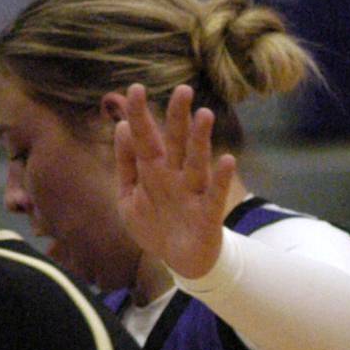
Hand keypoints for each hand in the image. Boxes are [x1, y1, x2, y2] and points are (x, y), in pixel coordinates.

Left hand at [114, 83, 236, 280]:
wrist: (179, 261)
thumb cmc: (154, 224)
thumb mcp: (128, 196)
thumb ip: (125, 163)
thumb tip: (121, 127)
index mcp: (153, 171)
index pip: (145, 139)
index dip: (139, 116)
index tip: (134, 88)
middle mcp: (175, 176)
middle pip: (176, 143)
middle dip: (177, 118)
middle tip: (182, 90)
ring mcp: (193, 193)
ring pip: (197, 163)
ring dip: (200, 141)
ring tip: (204, 114)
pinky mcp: (208, 215)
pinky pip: (215, 195)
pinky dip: (222, 179)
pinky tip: (228, 159)